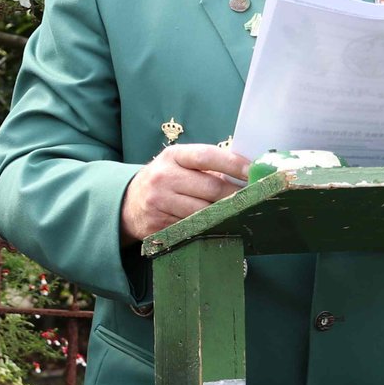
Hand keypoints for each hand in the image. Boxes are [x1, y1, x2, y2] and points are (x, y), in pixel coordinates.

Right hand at [121, 143, 251, 239]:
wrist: (128, 204)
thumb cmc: (165, 180)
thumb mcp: (179, 164)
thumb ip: (208, 167)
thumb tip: (247, 174)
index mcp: (173, 156)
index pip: (206, 156)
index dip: (233, 163)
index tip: (253, 171)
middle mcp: (163, 177)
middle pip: (210, 188)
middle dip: (236, 194)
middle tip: (255, 198)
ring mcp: (159, 203)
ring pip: (204, 212)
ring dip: (224, 214)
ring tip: (239, 213)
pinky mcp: (158, 225)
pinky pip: (192, 228)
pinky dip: (208, 227)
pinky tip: (218, 226)